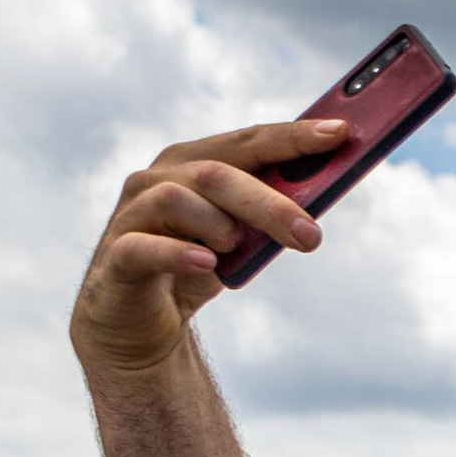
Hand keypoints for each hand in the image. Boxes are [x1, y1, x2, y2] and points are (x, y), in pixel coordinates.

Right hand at [68, 119, 346, 376]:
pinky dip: (178, 253)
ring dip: (219, 224)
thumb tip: (316, 215)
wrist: (141, 323)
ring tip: (236, 250)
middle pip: (216, 173)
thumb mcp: (243, 242)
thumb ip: (270, 220)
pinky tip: (208, 264)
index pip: (249, 142)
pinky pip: (143, 247)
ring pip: (177, 198)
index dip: (293, 137)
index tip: (340, 133)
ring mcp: (132, 214)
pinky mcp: (116, 256)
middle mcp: (159, 178)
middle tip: (312, 236)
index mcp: (194, 163)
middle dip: (270, 201)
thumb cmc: (198, 267)